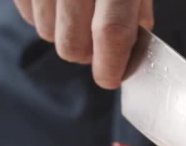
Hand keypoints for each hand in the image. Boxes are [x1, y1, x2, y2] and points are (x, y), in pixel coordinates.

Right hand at [14, 0, 153, 88]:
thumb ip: (138, 12)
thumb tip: (131, 49)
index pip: (111, 33)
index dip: (110, 65)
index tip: (111, 79)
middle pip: (73, 45)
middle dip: (87, 55)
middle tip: (97, 42)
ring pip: (46, 34)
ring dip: (65, 35)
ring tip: (78, 14)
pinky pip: (28, 16)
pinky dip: (45, 18)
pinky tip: (60, 4)